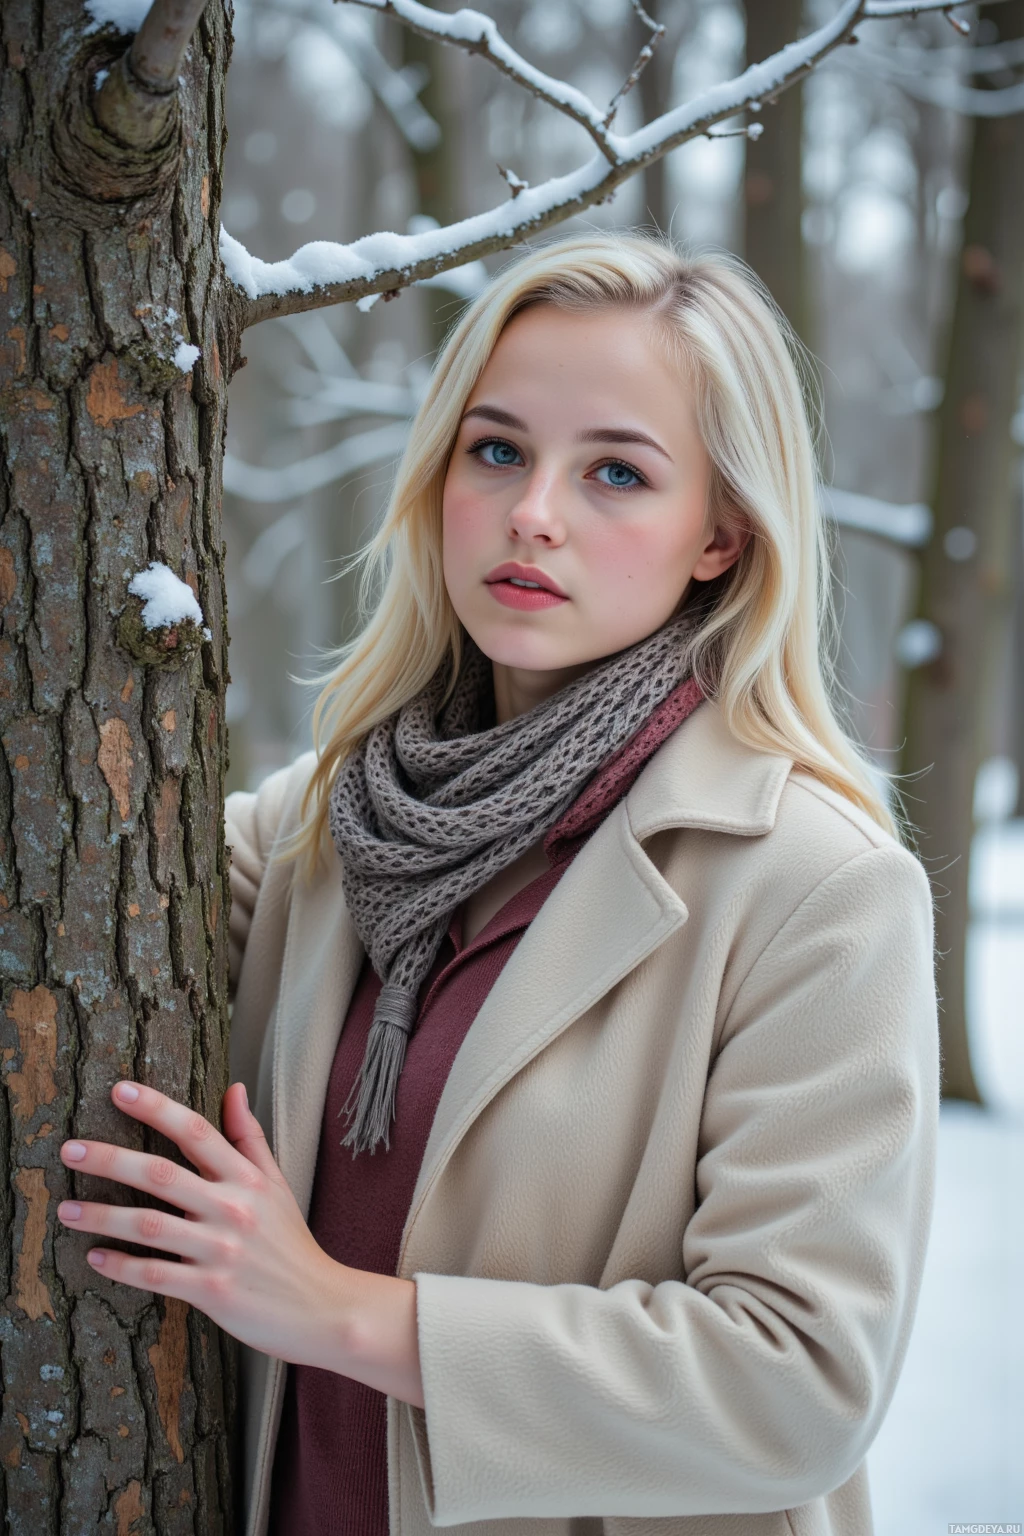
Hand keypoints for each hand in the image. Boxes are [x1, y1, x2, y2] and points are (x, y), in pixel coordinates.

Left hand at [58, 1080, 351, 1366]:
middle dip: (110, 1158)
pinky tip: (95, 1257)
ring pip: (148, 1225)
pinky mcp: (211, 1291)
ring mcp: (220, 1250)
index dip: (156, 1108)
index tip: (120, 1091)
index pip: (196, 1131)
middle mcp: (232, 1208)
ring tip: (65, 1209)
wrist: (321, 1307)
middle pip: (160, 1174)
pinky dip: (122, 1266)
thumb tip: (234, 1089)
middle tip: (71, 1149)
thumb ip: (249, 1138)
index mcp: (247, 1178)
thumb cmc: (291, 1244)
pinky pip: (155, 1275)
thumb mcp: (277, 1184)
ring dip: (102, 1215)